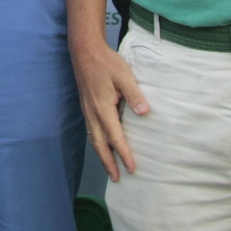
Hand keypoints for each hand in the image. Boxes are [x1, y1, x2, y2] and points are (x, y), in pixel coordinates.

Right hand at [71, 39, 148, 181]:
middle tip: (118, 179)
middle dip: (109, 163)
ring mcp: (87, 111)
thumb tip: (145, 113)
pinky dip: (97, 143)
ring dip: (102, 155)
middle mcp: (92, 113)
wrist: (84, 51)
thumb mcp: (124, 75)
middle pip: (100, 145)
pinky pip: (92, 131)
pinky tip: (102, 145)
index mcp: (103, 108)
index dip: (124, 154)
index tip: (132, 168)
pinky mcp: (87, 107)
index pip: (115, 137)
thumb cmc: (105, 62)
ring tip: (110, 168)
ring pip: (94, 139)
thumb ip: (134, 95)